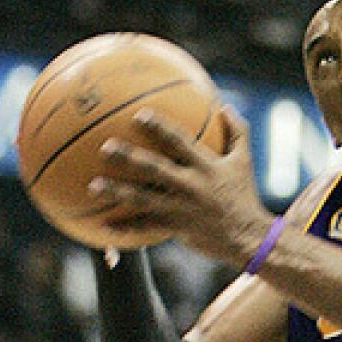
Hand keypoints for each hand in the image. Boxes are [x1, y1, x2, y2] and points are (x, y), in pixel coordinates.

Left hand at [89, 106, 272, 264]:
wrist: (248, 236)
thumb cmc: (245, 194)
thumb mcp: (245, 160)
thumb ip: (237, 131)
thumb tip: (225, 106)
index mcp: (206, 166)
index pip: (180, 141)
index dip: (160, 127)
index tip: (140, 115)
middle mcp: (190, 185)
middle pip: (154, 168)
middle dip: (129, 157)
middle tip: (105, 147)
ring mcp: (180, 207)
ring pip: (143, 199)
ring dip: (116, 192)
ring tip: (93, 186)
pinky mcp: (175, 227)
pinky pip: (145, 227)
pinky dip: (124, 227)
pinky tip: (102, 226)